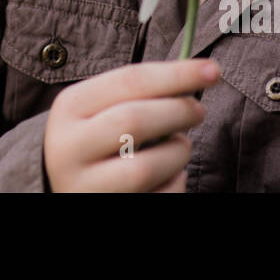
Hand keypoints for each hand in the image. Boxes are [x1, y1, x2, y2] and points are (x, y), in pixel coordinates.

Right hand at [43, 58, 219, 191]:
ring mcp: (84, 187)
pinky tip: (170, 175)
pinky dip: (175, 183)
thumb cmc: (97, 139)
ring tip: (179, 147)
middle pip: (135, 120)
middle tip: (199, 111)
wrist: (69, 187)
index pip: (128, 81)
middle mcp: (68, 148)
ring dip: (177, 152)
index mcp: (68, 108)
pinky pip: (158, 197)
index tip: (212, 70)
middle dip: (178, 111)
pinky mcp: (108, 209)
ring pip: (145, 167)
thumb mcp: (102, 108)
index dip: (176, 74)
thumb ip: (140, 92)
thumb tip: (199, 73)